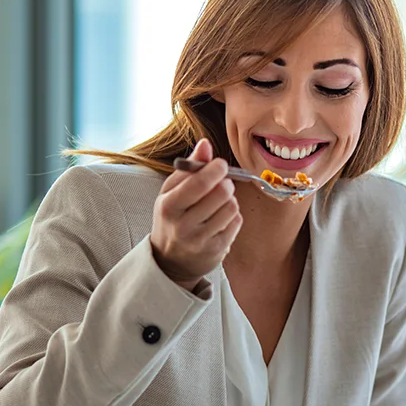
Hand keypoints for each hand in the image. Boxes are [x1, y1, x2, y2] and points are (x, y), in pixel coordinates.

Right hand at [151, 139, 241, 289]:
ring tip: (219, 203)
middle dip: (225, 183)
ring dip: (230, 200)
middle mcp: (183, 225)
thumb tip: (205, 144)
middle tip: (221, 184)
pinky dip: (232, 216)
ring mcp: (201, 240)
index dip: (216, 169)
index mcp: (168, 206)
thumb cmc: (172, 219)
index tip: (220, 165)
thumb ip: (189, 168)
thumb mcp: (171, 192)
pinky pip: (236, 222)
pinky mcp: (217, 250)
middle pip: (221, 193)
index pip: (199, 183)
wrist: (171, 261)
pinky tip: (221, 219)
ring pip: (231, 207)